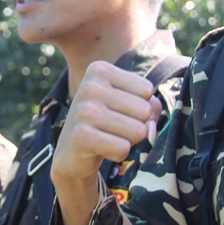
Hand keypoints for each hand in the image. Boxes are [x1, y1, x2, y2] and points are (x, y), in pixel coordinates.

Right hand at [52, 61, 160, 183]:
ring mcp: (84, 111)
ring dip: (128, 141)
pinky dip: (118, 154)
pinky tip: (101, 149)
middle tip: (113, 127)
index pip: (147, 90)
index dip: (140, 107)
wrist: (71, 152)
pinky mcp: (82, 137)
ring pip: (138, 131)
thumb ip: (152, 107)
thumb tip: (150, 129)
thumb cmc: (106, 123)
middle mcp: (90, 86)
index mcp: (100, 70)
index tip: (119, 111)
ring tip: (108, 138)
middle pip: (145, 111)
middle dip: (136, 125)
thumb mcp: (128, 103)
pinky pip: (124, 148)